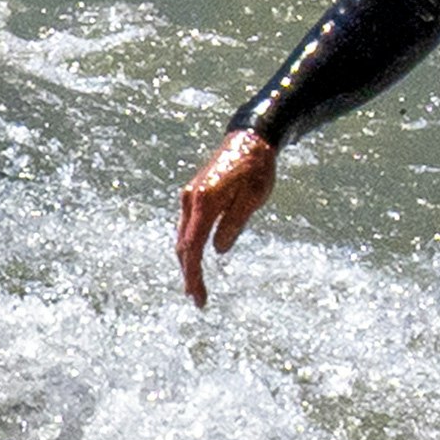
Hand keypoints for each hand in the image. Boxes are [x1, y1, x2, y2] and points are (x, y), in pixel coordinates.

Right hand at [174, 130, 276, 304]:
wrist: (250, 138)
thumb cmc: (257, 168)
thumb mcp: (253, 199)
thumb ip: (234, 225)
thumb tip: (218, 250)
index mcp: (205, 201)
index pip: (193, 247)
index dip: (194, 275)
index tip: (198, 296)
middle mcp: (191, 199)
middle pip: (184, 245)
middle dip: (189, 274)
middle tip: (198, 300)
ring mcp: (189, 196)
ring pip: (183, 236)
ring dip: (187, 262)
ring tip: (196, 286)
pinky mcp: (194, 194)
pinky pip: (187, 226)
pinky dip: (189, 246)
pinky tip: (196, 260)